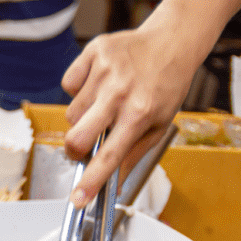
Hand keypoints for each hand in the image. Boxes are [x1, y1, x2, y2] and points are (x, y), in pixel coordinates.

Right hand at [60, 26, 195, 208]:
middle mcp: (121, 92)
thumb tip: (114, 186)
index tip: (77, 199)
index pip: (110, 156)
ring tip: (103, 103)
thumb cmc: (166, 86)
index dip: (91, 181)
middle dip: (74, 148)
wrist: (172, 41)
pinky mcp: (94, 52)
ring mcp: (105, 71)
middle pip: (77, 136)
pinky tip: (97, 83)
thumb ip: (132, 156)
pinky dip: (78, 89)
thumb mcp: (159, 125)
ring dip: (82, 116)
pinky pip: (69, 84)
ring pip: (70, 112)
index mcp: (140, 114)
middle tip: (82, 147)